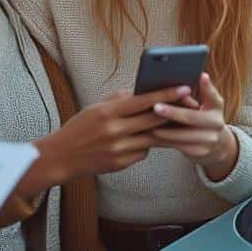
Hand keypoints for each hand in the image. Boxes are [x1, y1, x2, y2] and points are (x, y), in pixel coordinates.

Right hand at [30, 85, 191, 189]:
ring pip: (151, 138)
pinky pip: (142, 152)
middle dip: (173, 111)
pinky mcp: (121, 163)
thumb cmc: (78, 128)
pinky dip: (145, 146)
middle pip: (153, 119)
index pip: (143, 100)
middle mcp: (115, 131)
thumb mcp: (94, 108)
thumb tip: (138, 93)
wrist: (61, 156)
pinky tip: (142, 141)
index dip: (166, 94)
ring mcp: (119, 149)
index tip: (184, 87)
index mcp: (107, 112)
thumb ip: (117, 100)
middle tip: (189, 105)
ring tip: (173, 123)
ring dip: (162, 131)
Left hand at [150, 73, 239, 180]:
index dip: (207, 86)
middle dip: (172, 112)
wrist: (216, 146)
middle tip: (155, 106)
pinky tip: (149, 134)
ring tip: (145, 122)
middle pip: (191, 117)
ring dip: (162, 128)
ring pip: (181, 135)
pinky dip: (162, 139)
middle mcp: (217, 124)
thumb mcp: (206, 106)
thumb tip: (181, 83)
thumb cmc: (203, 119)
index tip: (200, 76)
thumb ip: (194, 96)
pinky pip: (176, 145)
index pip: (212, 95)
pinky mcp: (198, 153)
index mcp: (217, 107)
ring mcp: (209, 140)